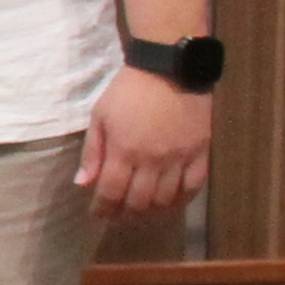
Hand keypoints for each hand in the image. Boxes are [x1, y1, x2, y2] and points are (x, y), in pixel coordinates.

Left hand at [77, 70, 211, 217]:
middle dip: (125, 214)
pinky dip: (182, 201)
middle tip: (118, 216)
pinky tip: (171, 204)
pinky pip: (194, 187)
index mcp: (124, 150)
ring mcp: (179, 158)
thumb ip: (92, 152)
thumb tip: (83, 184)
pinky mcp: (200, 153)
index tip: (98, 215)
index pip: (111, 192)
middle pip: (139, 202)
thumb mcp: (100, 116)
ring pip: (166, 200)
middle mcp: (152, 160)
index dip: (103, 209)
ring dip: (151, 212)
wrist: (170, 68)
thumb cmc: (129, 90)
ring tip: (141, 212)